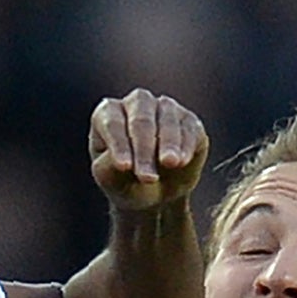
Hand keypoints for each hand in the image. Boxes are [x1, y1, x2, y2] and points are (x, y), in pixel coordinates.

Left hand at [88, 90, 207, 212]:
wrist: (154, 194)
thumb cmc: (124, 183)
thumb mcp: (111, 181)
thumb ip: (109, 169)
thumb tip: (118, 159)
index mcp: (107, 114)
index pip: (112, 124)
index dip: (119, 145)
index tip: (124, 167)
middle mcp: (136, 103)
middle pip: (140, 119)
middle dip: (144, 148)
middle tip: (147, 176)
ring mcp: (164, 108)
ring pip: (167, 119)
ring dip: (168, 143)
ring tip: (169, 163)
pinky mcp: (189, 121)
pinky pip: (189, 128)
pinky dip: (186, 144)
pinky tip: (182, 161)